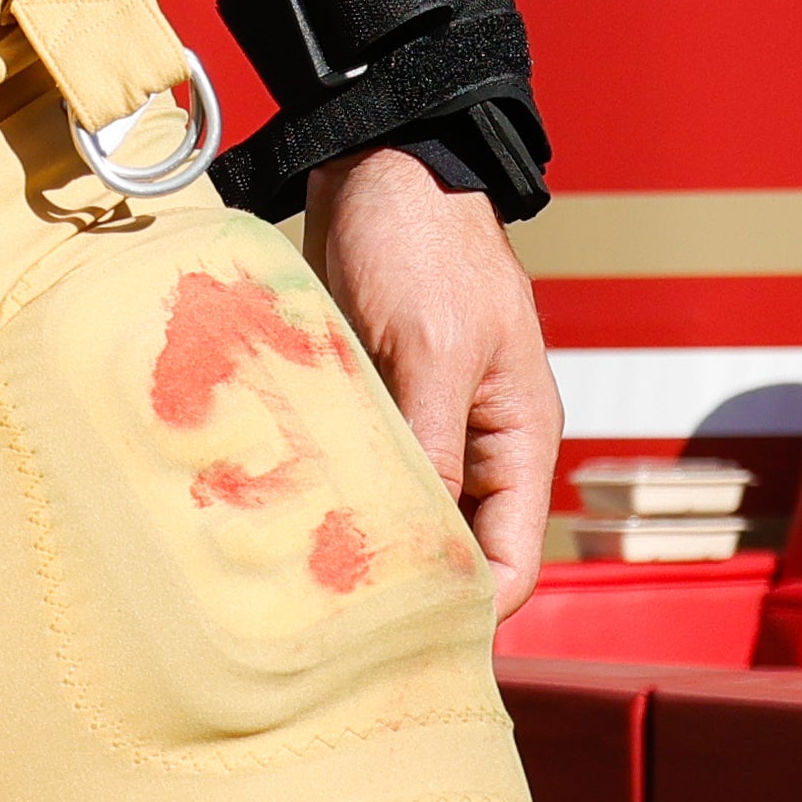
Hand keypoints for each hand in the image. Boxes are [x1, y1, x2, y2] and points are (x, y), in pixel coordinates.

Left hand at [301, 141, 561, 584]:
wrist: (376, 160)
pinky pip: (358, 475)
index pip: (511, 563)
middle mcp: (477, 446)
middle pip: (453, 553)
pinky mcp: (374, 405)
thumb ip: (432, 450)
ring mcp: (424, 426)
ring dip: (358, 543)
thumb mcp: (433, 349)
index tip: (401, 641)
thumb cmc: (424, 244)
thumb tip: (420, 554)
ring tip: (299, 583)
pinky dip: (330, 497)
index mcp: (519, 439)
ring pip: (400, 517)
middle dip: (404, 587)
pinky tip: (282, 521)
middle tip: (331, 625)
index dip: (467, 610)